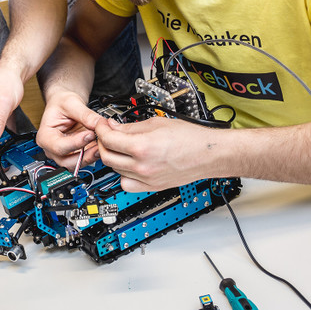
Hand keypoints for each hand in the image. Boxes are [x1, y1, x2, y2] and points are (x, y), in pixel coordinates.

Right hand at [35, 90, 105, 169]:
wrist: (64, 105)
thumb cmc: (61, 104)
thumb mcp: (71, 103)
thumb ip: (85, 114)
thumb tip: (99, 123)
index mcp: (45, 136)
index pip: (59, 146)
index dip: (76, 143)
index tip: (90, 134)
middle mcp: (52, 148)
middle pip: (66, 161)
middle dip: (84, 155)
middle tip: (98, 143)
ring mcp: (63, 153)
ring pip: (76, 164)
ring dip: (90, 157)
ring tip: (101, 145)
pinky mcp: (74, 154)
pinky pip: (84, 160)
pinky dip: (93, 155)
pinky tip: (100, 146)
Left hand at [95, 117, 215, 191]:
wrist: (209, 154)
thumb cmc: (190, 138)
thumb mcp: (156, 123)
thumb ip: (131, 126)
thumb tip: (113, 126)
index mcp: (142, 147)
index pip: (109, 139)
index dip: (101, 129)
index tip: (102, 125)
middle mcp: (143, 166)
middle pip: (107, 157)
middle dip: (102, 143)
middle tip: (106, 134)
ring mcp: (147, 179)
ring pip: (115, 171)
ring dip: (112, 158)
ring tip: (119, 147)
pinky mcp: (152, 187)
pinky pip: (127, 184)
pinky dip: (123, 175)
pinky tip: (128, 165)